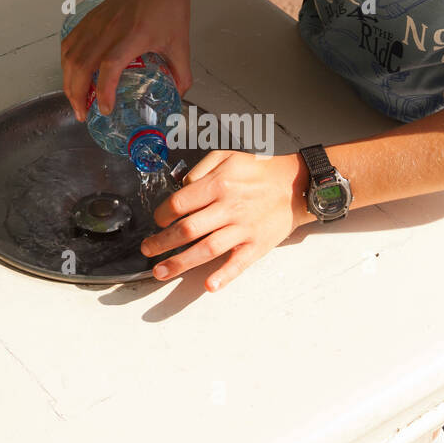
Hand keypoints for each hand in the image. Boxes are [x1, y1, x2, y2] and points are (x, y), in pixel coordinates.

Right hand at [61, 0, 192, 119]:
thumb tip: (179, 97)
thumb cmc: (169, 6)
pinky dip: (66, 64)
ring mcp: (96, 22)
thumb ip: (182, 73)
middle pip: (81, 65)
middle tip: (84, 114)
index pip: (110, 65)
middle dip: (77, 95)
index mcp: (134, 35)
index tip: (105, 109)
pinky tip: (71, 76)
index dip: (103, 90)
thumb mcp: (181, 43)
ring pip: (70, 56)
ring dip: (68, 81)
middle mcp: (110, 29)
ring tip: (76, 100)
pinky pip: (69, 44)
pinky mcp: (90, 18)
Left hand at [140, 150, 313, 291]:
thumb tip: (181, 189)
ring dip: (180, 263)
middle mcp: (229, 207)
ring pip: (206, 249)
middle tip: (147, 250)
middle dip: (161, 243)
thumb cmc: (260, 172)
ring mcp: (244, 228)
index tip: (158, 221)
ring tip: (161, 271)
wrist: (296, 184)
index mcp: (219, 184)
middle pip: (187, 230)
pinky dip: (224, 276)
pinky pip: (238, 263)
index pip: (180, 204)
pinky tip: (209, 286)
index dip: (162, 215)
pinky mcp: (257, 244)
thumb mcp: (227, 156)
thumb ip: (200, 170)